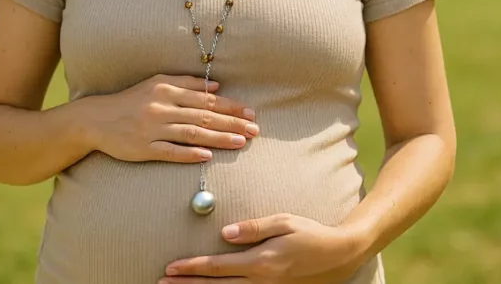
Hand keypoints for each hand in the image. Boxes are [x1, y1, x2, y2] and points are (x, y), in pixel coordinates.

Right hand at [85, 74, 258, 163]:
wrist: (96, 119)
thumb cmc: (130, 101)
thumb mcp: (156, 83)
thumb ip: (185, 83)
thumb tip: (216, 85)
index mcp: (166, 89)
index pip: (205, 98)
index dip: (229, 106)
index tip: (250, 112)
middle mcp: (161, 108)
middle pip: (204, 115)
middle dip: (232, 122)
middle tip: (254, 129)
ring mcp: (153, 129)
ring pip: (192, 133)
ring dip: (218, 138)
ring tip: (240, 142)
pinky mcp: (144, 148)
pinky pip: (170, 151)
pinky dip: (190, 153)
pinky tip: (207, 156)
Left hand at [161, 213, 363, 282]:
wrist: (338, 255)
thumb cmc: (310, 233)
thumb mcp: (284, 222)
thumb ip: (253, 228)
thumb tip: (224, 233)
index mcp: (261, 262)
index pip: (218, 267)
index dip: (192, 268)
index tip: (171, 267)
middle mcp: (260, 281)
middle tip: (162, 283)